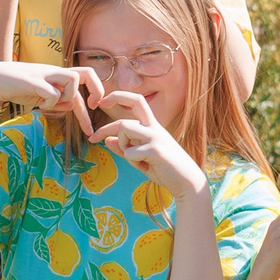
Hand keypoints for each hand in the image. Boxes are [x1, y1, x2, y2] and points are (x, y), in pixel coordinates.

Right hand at [0, 60, 103, 132]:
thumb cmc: (17, 88)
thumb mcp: (40, 97)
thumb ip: (56, 101)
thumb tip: (72, 106)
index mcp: (58, 75)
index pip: (85, 80)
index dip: (94, 95)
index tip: (93, 109)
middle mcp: (55, 72)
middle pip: (88, 72)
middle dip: (97, 90)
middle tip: (93, 106)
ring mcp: (46, 75)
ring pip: (74, 80)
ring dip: (68, 96)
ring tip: (52, 104)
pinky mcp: (35, 81)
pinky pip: (54, 93)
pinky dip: (50, 103)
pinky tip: (39, 105)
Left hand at [88, 89, 205, 197]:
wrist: (187, 182)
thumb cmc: (165, 168)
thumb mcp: (141, 158)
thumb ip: (125, 148)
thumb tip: (107, 140)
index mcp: (152, 125)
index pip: (136, 101)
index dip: (118, 97)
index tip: (102, 103)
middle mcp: (154, 127)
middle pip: (129, 109)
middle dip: (105, 126)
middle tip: (93, 138)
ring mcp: (155, 136)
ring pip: (124, 128)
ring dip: (122, 144)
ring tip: (135, 159)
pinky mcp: (155, 149)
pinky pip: (129, 152)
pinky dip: (132, 162)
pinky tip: (146, 167)